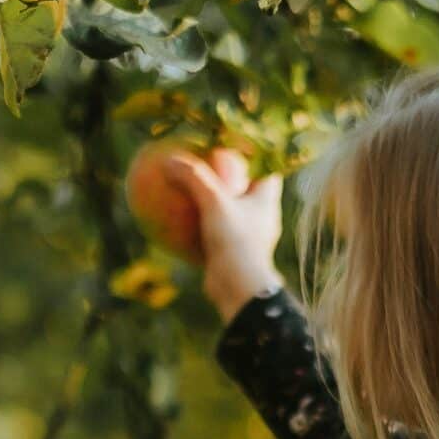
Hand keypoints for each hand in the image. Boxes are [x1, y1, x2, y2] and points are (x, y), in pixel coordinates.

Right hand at [162, 149, 285, 321]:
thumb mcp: (214, 203)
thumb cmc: (237, 242)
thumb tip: (171, 160)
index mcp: (267, 200)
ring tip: (186, 193)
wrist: (240, 291)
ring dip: (210, 205)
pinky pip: (212, 236)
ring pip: (229, 215)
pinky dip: (196, 230)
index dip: (254, 155)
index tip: (232, 146)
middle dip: (229, 179)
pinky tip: (173, 226)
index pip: (266, 168)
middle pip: (246, 190)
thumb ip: (194, 178)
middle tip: (204, 166)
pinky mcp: (232, 256)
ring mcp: (248, 238)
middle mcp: (262, 217)